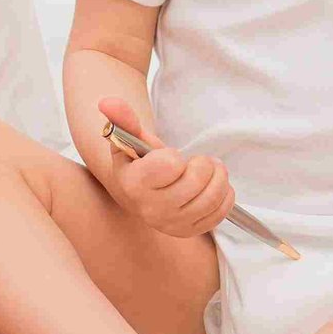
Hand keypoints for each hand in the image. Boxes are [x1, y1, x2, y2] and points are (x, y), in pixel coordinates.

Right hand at [97, 97, 235, 238]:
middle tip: (198, 160)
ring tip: (210, 169)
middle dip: (203, 163)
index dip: (174, 156)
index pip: (171, 165)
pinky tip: (212, 186)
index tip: (168, 157)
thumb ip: (122, 118)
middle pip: (196, 181)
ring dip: (219, 177)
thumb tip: (108, 102)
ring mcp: (172, 224)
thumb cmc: (139, 161)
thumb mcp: (130, 138)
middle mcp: (151, 209)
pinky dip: (224, 194)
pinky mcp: (190, 231)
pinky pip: (221, 212)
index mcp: (134, 184)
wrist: (140, 192)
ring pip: (212, 197)